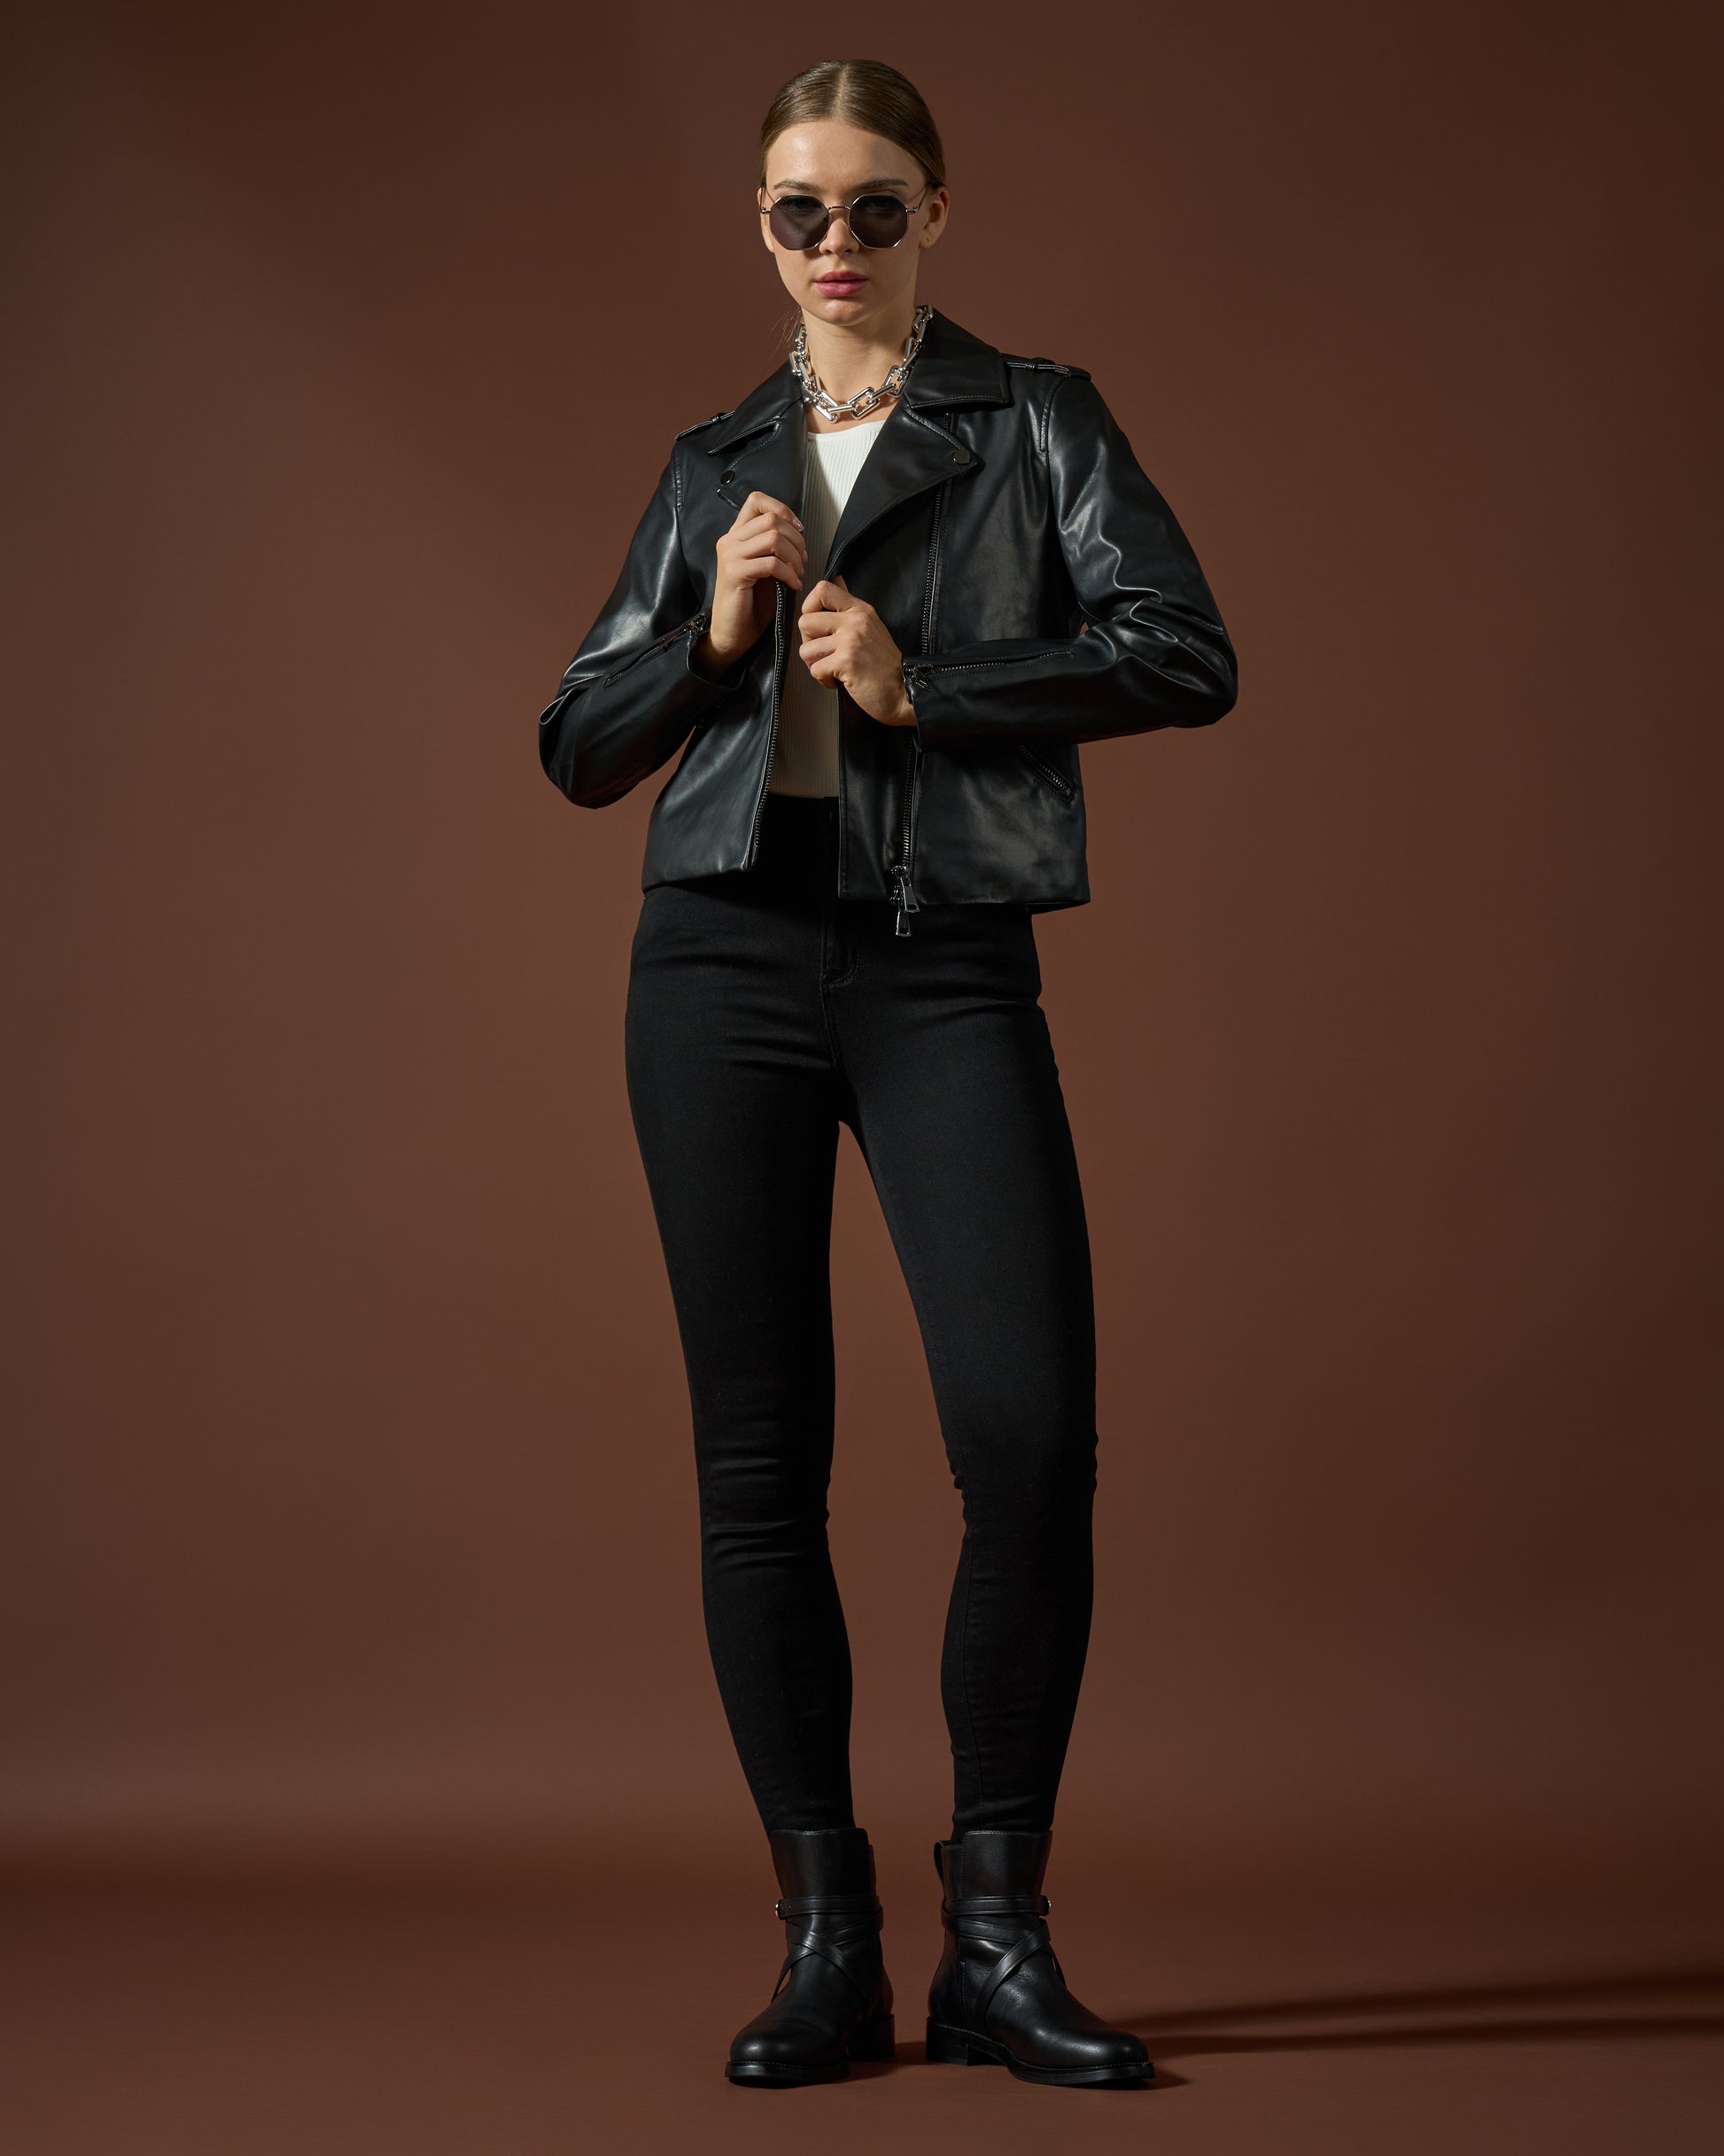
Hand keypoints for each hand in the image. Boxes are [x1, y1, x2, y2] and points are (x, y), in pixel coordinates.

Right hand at [695, 492, 806, 676]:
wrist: (732, 633)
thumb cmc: (751, 604)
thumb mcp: (765, 568)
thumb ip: (774, 547)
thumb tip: (798, 533)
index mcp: (736, 535)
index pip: (756, 500)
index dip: (782, 509)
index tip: (798, 529)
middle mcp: (730, 540)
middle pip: (771, 519)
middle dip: (796, 539)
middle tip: (803, 561)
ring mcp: (730, 556)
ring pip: (773, 538)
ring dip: (794, 557)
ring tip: (798, 574)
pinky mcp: (735, 574)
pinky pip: (771, 563)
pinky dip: (789, 574)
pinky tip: (793, 585)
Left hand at [796, 576, 915, 725]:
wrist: (903, 691)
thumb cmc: (885, 665)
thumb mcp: (871, 625)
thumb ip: (849, 605)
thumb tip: (836, 581)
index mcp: (860, 610)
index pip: (823, 589)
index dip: (809, 607)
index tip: (817, 626)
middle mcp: (855, 621)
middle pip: (805, 622)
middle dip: (809, 643)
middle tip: (826, 654)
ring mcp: (850, 641)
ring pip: (806, 649)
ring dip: (815, 664)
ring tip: (834, 669)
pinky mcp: (846, 661)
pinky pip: (815, 670)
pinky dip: (823, 680)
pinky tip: (839, 680)